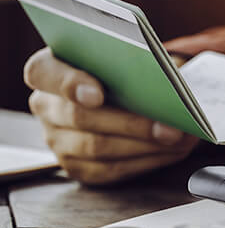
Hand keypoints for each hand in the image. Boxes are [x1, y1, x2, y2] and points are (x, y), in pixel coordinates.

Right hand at [24, 47, 199, 184]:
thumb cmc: (121, 71)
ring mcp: (58, 141)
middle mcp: (46, 106)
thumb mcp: (123, 58)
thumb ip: (132, 64)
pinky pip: (111, 170)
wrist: (122, 95)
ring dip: (145, 145)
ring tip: (179, 139)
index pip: (42, 73)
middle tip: (169, 127)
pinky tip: (172, 151)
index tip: (97, 94)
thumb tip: (166, 83)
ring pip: (97, 148)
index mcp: (47, 70)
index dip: (69, 83)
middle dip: (131, 123)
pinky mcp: (78, 167)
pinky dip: (146, 161)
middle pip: (79, 117)